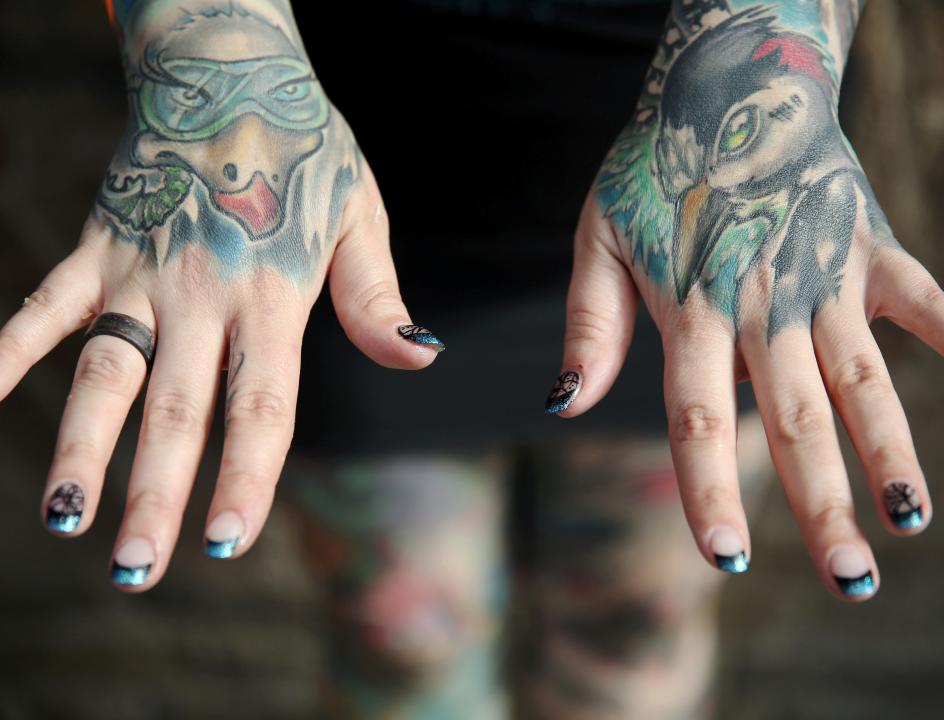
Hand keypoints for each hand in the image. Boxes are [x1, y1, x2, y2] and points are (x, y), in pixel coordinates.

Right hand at [0, 1, 442, 590]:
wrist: (229, 70)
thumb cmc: (306, 154)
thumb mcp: (361, 218)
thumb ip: (378, 298)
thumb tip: (423, 358)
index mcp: (276, 295)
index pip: (262, 404)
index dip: (247, 475)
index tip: (227, 541)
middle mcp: (204, 293)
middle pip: (180, 409)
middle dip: (157, 494)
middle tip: (137, 572)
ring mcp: (142, 268)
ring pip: (105, 369)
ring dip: (79, 445)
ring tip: (60, 520)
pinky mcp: (96, 243)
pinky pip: (46, 300)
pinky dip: (8, 344)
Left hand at [551, 1, 937, 599]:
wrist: (731, 87)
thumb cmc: (654, 171)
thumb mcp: (596, 239)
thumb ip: (587, 326)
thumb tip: (563, 407)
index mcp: (692, 309)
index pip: (695, 418)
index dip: (710, 489)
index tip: (724, 558)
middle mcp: (762, 304)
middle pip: (793, 421)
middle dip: (821, 505)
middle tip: (850, 585)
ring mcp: (824, 278)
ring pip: (860, 380)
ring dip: (889, 452)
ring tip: (909, 521)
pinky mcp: (870, 250)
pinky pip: (923, 299)